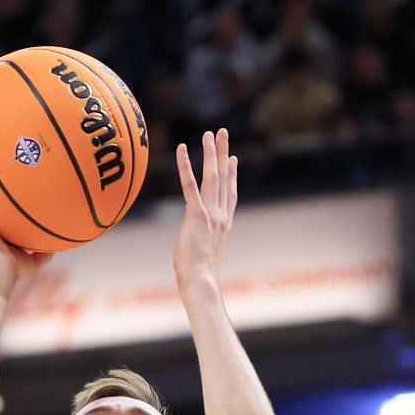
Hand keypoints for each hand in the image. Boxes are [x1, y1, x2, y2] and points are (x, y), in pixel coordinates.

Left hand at [173, 128, 237, 287]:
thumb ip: (205, 247)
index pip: (230, 194)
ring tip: (211, 134)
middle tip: (223, 134)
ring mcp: (211, 214)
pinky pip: (190, 185)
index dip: (232, 175)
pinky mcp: (196, 215)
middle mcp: (221, 216)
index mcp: (224, 225)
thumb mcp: (205, 257)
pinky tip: (182, 149)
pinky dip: (185, 166)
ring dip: (211, 153)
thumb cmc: (200, 276)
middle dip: (223, 154)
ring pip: (212, 177)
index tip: (233, 159)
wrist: (200, 281)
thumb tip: (201, 252)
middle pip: (224, 179)